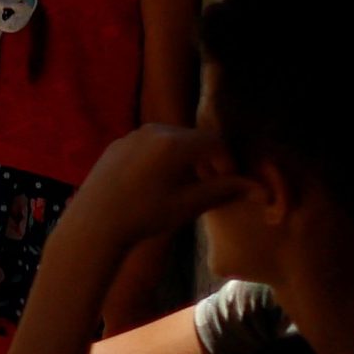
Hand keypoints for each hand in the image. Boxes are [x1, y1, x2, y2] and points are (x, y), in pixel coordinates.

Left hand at [57, 124, 251, 253]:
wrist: (93, 223)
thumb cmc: (144, 215)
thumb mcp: (189, 204)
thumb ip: (225, 190)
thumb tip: (260, 188)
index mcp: (175, 141)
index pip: (216, 142)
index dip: (228, 161)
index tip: (230, 183)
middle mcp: (153, 130)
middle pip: (194, 138)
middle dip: (207, 158)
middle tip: (210, 184)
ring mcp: (131, 135)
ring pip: (171, 140)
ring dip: (184, 157)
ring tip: (184, 186)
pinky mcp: (116, 145)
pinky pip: (148, 145)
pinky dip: (161, 157)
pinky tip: (157, 183)